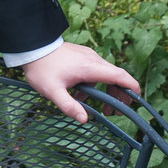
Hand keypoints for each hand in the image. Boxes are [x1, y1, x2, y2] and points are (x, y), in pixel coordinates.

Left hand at [19, 42, 138, 123]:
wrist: (31, 47)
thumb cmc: (41, 69)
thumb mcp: (52, 91)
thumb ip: (69, 106)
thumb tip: (84, 120)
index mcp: (91, 67)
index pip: (121, 76)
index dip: (132, 88)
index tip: (136, 102)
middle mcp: (93, 60)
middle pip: (116, 77)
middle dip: (118, 96)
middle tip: (113, 113)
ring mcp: (88, 56)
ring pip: (106, 75)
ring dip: (106, 91)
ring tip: (98, 109)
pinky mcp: (82, 56)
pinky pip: (95, 71)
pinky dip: (95, 84)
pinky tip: (80, 95)